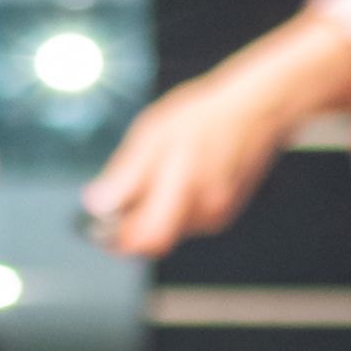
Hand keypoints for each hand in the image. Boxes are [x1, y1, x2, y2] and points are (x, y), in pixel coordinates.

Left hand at [82, 15, 350, 258]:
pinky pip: (186, 222)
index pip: (144, 239)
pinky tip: (175, 179)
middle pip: (154, 239)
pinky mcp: (224, 213)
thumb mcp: (153, 134)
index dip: (116, 239)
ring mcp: (217, 214)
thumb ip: (124, 175)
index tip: (96, 226)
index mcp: (184, 188)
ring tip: (154, 175)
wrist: (255, 110)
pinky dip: (171, 209)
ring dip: (151, 215)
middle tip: (117, 200)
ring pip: (169, 230)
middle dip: (131, 226)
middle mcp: (204, 210)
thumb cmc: (203, 116)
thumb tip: (96, 204)